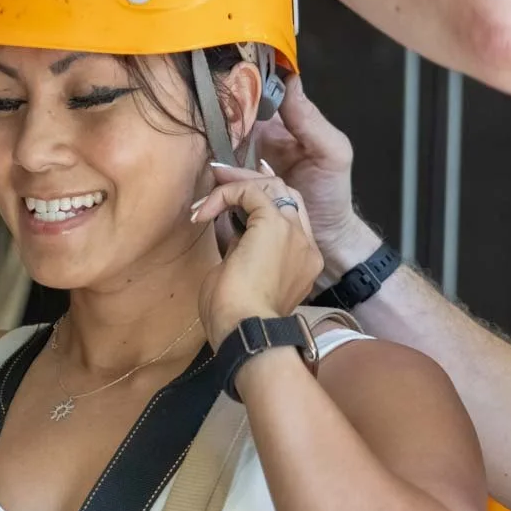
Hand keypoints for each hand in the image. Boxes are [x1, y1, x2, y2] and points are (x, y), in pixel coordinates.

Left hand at [188, 172, 323, 341]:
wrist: (246, 332)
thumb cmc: (234, 320)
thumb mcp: (239, 281)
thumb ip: (242, 255)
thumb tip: (232, 236)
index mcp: (301, 263)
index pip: (290, 218)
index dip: (262, 201)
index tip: (233, 198)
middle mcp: (305, 246)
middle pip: (288, 195)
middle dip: (252, 183)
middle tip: (220, 178)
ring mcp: (295, 234)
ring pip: (273, 187)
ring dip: (239, 182)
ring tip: (211, 182)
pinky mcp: (276, 226)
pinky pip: (252, 192)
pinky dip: (226, 194)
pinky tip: (204, 211)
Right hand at [217, 74, 379, 281]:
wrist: (325, 238)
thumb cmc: (332, 193)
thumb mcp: (332, 153)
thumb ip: (311, 121)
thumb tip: (290, 81)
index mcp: (282, 125)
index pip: (257, 96)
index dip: (242, 86)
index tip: (226, 82)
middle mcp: (258, 140)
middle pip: (231, 122)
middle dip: (218, 121)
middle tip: (206, 123)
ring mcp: (242, 165)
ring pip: (219, 149)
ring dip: (211, 151)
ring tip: (203, 154)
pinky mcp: (233, 189)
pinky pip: (219, 178)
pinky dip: (212, 177)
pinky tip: (208, 176)